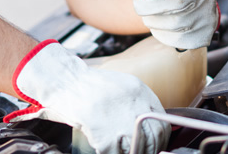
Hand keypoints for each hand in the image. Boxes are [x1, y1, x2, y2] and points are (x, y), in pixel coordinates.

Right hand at [5, 40, 168, 153]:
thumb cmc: (91, 84)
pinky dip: (111, 153)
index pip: (161, 122)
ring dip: (131, 152)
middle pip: (153, 138)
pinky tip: (105, 147)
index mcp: (141, 92)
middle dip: (149, 149)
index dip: (160, 137)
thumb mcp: (123, 85)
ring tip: (122, 149)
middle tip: (141, 150)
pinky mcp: (105, 135)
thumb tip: (148, 123)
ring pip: (136, 148)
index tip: (155, 142)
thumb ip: (138, 102)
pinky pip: (115, 153)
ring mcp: (121, 122)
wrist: (66, 81)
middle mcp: (135, 106)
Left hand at [133, 0, 217, 49]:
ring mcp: (206, 13)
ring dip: (153, 21)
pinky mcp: (203, 33)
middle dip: (149, 7)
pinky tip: (159, 25)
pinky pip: (178, 39)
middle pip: (176, 3)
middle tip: (138, 4)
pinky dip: (162, 34)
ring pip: (175, 24)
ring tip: (147, 16)